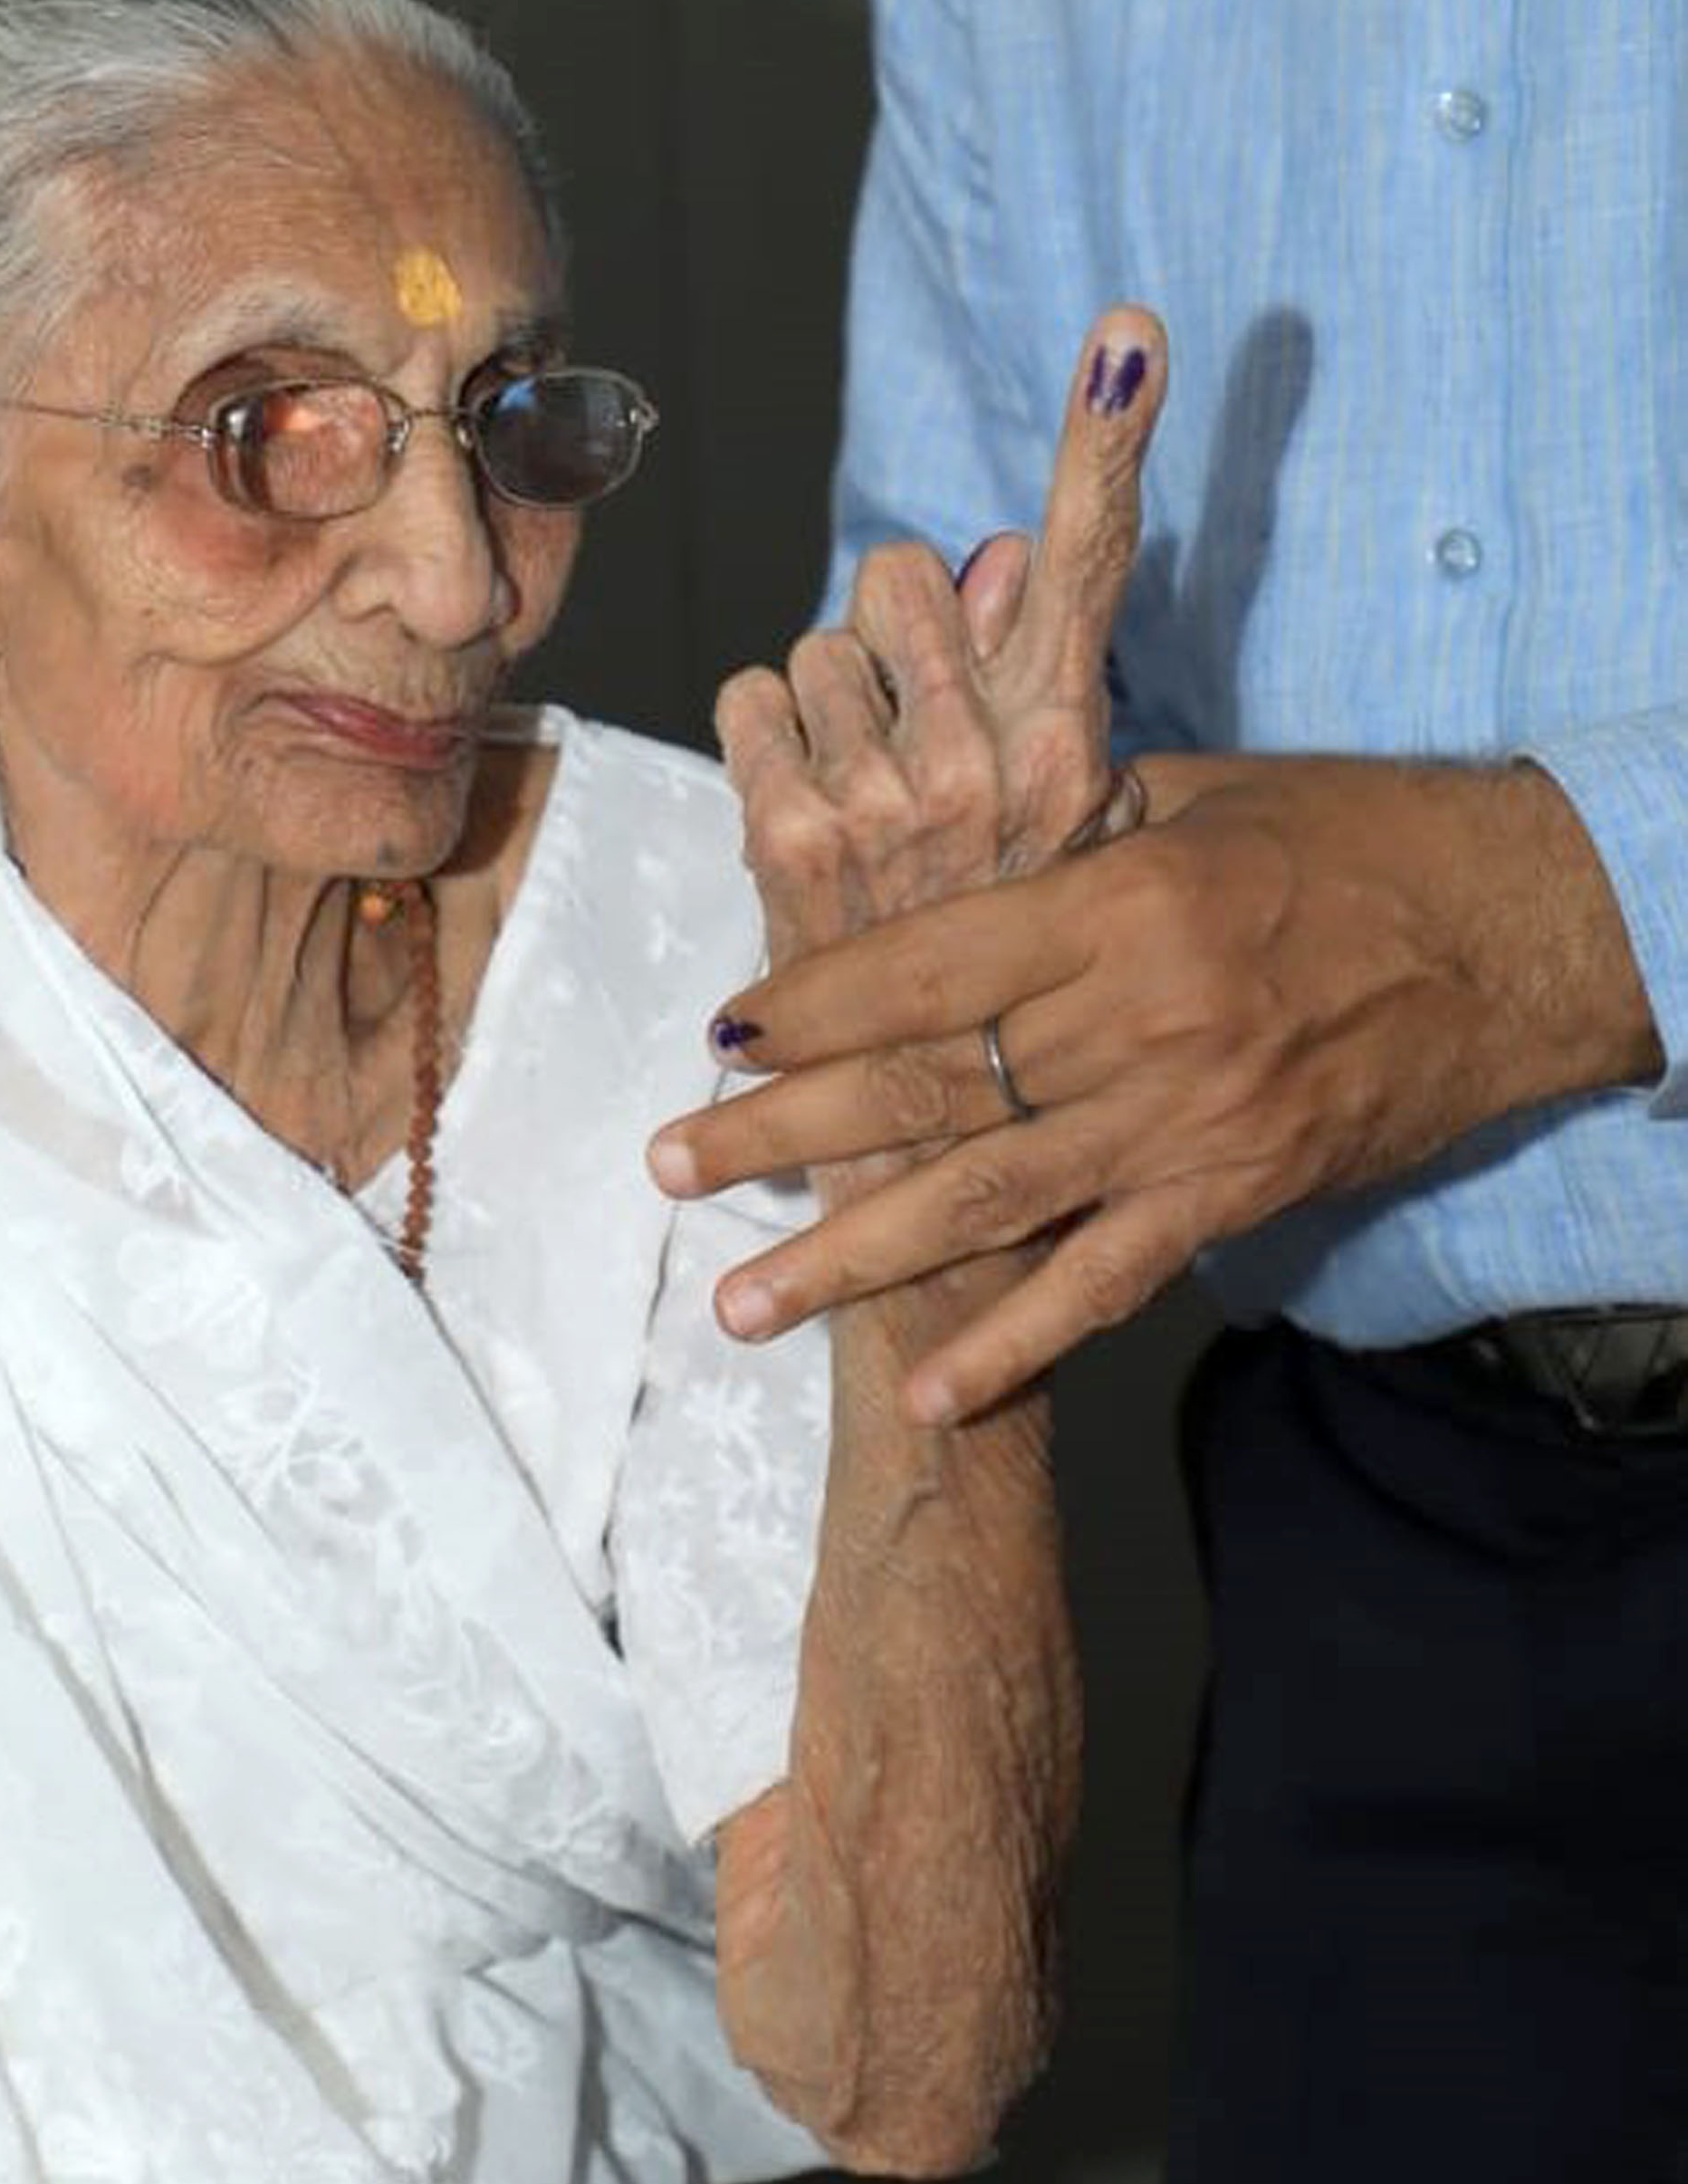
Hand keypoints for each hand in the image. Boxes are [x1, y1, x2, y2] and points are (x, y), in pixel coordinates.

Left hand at [653, 747, 1660, 1423]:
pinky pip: (1105, 1281)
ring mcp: (1184, 1120)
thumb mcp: (1189, 792)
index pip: (926, 966)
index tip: (722, 1034)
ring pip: (987, 1200)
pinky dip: (1015, 1341)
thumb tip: (945, 817)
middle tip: (670, 1168)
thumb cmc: (1351, 835)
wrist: (1514, 930)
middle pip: (925, 1088)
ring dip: (853, 1257)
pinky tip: (931, 1391)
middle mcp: (1135, 1019)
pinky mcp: (1236, 1193)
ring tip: (743, 1304)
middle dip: (784, 1135)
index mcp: (1112, 903)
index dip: (814, 1003)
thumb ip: (1059, 823)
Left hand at [714, 308, 1164, 978]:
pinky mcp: (788, 834)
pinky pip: (747, 698)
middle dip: (893, 633)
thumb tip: (979, 559)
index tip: (1130, 333)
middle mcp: (989, 759)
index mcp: (1071, 743)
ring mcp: (887, 798)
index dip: (1109, 439)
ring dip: (826, 707)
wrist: (934, 1140)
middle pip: (904, 573)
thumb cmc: (997, 967)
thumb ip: (1015, 674)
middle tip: (907, 732)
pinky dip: (763, 743)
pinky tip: (805, 825)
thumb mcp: (1046, 819)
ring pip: (816, 644)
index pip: (1092, 561)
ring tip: (862, 809)